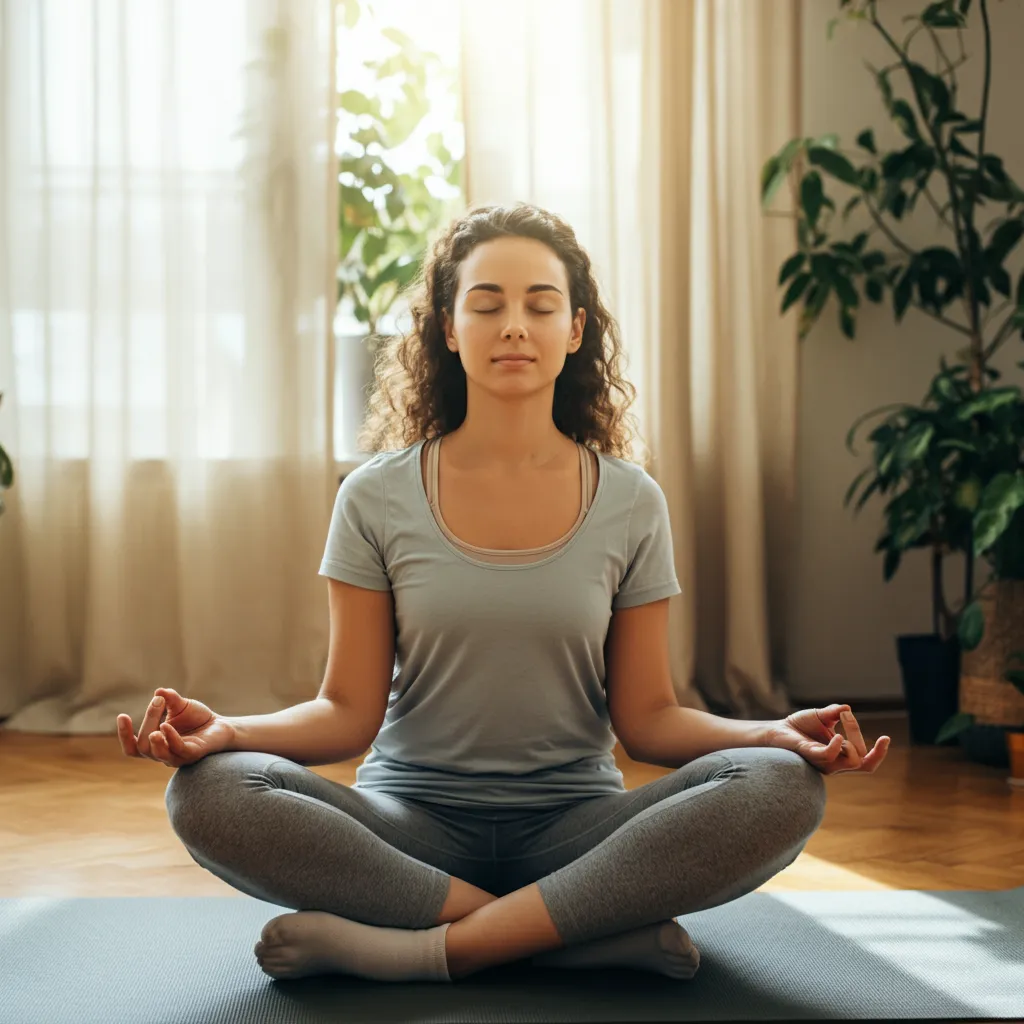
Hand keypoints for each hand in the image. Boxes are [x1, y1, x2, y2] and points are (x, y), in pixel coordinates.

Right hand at [116, 688, 234, 767]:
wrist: (220, 725)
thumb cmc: (196, 718)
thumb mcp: (180, 705)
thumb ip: (170, 699)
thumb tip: (158, 692)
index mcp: (155, 743)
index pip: (132, 747)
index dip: (124, 735)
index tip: (122, 715)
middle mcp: (163, 753)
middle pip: (144, 745)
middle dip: (148, 722)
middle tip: (158, 702)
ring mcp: (177, 756)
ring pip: (158, 752)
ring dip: (154, 739)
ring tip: (156, 725)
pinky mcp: (192, 754)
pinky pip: (178, 750)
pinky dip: (171, 738)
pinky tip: (167, 726)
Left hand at [768, 704, 890, 774]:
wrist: (777, 729)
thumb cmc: (800, 726)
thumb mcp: (822, 716)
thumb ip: (836, 713)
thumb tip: (848, 708)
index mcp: (841, 755)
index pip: (866, 762)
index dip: (879, 753)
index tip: (885, 737)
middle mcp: (834, 762)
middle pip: (862, 761)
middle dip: (860, 736)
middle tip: (847, 717)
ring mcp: (823, 762)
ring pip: (851, 761)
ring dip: (853, 739)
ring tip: (842, 720)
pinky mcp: (810, 756)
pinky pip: (828, 756)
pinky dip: (837, 746)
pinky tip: (838, 735)